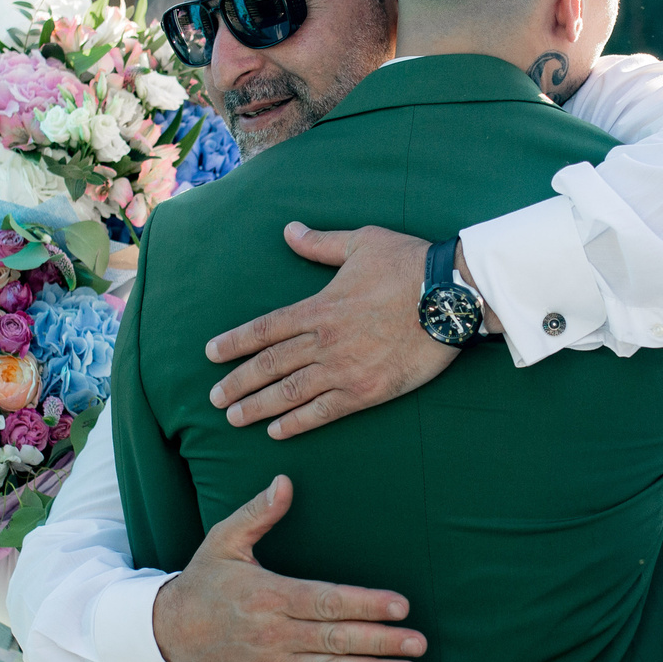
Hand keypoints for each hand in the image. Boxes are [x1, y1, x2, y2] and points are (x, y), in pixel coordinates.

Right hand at [149, 475, 426, 661]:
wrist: (168, 635)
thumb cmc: (204, 582)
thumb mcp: (223, 541)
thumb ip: (256, 513)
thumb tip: (284, 481)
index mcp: (269, 595)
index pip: (325, 601)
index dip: (364, 604)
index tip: (400, 605)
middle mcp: (274, 634)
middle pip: (335, 639)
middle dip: (381, 642)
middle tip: (419, 644)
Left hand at [204, 224, 461, 439]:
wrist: (450, 296)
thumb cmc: (408, 265)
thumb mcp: (361, 243)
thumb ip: (321, 243)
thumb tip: (290, 230)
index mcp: (319, 307)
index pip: (265, 328)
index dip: (235, 343)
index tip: (211, 354)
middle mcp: (324, 341)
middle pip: (270, 365)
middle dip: (238, 383)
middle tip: (214, 398)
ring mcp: (344, 369)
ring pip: (290, 392)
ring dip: (258, 407)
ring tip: (234, 418)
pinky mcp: (367, 391)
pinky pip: (323, 412)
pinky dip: (297, 423)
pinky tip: (277, 431)